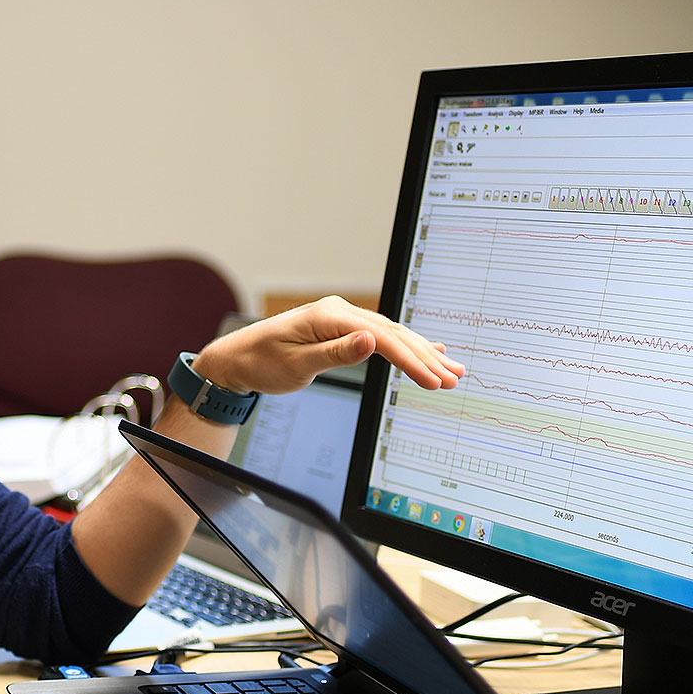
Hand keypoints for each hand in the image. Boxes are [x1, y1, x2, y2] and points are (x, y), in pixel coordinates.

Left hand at [188, 296, 462, 394]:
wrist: (238, 359)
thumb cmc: (262, 363)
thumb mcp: (296, 365)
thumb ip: (335, 354)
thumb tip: (370, 341)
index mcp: (329, 317)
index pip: (381, 340)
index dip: (411, 361)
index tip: (433, 381)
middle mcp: (338, 312)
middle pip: (393, 334)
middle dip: (426, 358)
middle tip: (454, 378)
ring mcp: (340, 319)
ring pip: (391, 335)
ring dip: (422, 352)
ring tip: (451, 369)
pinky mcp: (340, 329)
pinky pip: (380, 336)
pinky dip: (406, 345)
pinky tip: (428, 349)